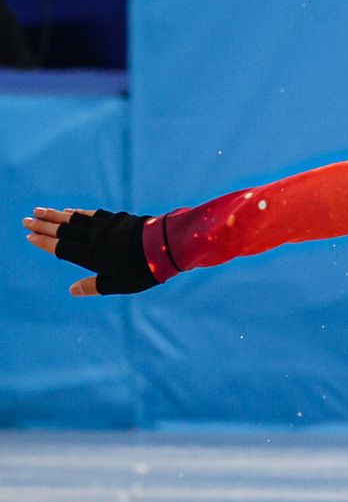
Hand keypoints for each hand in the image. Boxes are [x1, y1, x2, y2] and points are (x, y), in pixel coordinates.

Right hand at [23, 206, 158, 295]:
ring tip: (39, 211)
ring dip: (55, 215)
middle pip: (63, 230)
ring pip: (74, 219)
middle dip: (43, 225)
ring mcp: (105, 226)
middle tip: (26, 219)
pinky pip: (91, 214)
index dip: (43, 242)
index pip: (61, 247)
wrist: (167, 245)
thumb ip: (94, 286)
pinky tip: (69, 211)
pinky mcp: (117, 218)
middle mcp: (94, 238)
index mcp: (91, 256)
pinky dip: (77, 213)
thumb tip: (71, 290)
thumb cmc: (144, 270)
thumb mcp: (119, 284)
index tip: (29, 236)